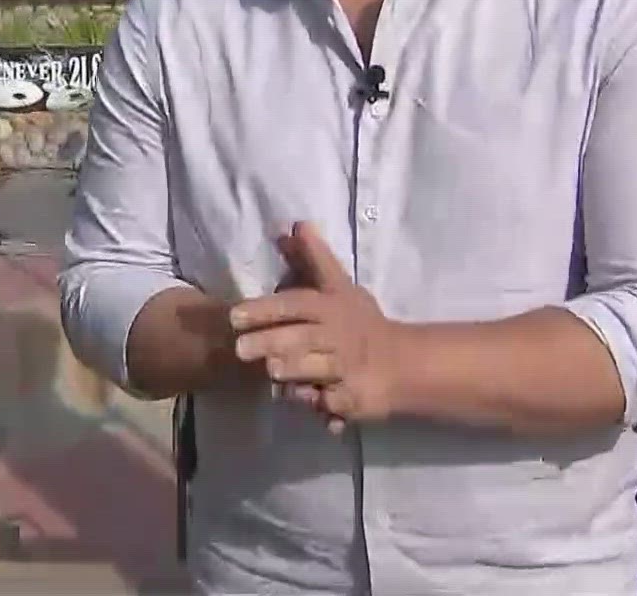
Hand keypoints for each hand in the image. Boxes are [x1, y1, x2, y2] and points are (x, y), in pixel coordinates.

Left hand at [230, 221, 409, 432]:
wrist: (402, 362)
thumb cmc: (360, 322)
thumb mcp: (337, 287)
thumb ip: (312, 260)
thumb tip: (293, 225)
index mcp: (329, 307)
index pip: (294, 305)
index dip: (265, 309)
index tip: (234, 316)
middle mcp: (337, 336)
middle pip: (301, 339)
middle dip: (272, 343)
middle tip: (240, 350)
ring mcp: (347, 369)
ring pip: (317, 371)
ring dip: (295, 374)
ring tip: (273, 373)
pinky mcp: (355, 399)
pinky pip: (335, 404)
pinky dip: (326, 407)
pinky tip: (318, 410)